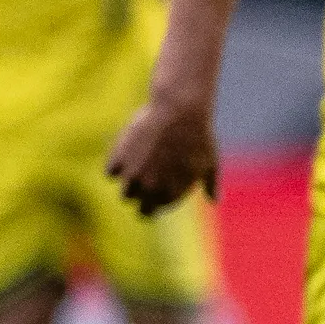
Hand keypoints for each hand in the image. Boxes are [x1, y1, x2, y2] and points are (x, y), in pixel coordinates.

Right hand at [106, 91, 221, 213]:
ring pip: (126, 194)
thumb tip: (213, 200)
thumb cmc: (199, 135)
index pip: (154, 212)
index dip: (157, 203)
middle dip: (144, 200)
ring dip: (132, 185)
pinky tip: (128, 153)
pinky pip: (111, 172)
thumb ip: (210, 184)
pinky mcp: (119, 158)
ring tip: (142, 167)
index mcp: (172, 194)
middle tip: (149, 183)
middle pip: (140, 210)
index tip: (160, 191)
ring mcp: (133, 175)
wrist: (180, 111)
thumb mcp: (210, 162)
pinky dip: (117, 165)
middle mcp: (151, 189)